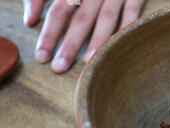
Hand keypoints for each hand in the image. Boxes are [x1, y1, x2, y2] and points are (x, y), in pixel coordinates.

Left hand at [23, 0, 145, 73]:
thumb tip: (30, 19)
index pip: (58, 11)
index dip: (49, 33)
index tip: (42, 56)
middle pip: (81, 18)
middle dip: (70, 44)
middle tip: (60, 67)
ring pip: (106, 18)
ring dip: (98, 41)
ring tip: (89, 62)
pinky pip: (132, 11)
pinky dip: (127, 27)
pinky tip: (120, 46)